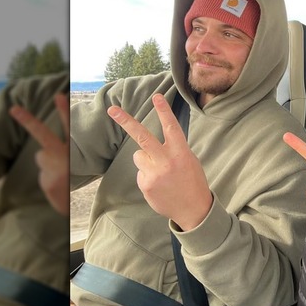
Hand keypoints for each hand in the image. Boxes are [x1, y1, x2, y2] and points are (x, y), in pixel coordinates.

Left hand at [9, 93, 69, 215]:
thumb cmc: (75, 184)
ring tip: (59, 176)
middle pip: (43, 136)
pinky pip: (42, 174)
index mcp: (71, 152)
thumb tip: (41, 153)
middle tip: (13, 108)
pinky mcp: (47, 180)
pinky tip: (57, 186)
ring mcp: (53, 169)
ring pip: (41, 158)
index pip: (67, 128)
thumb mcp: (73, 168)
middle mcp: (63, 158)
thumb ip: (60, 157)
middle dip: (27, 120)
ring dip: (47, 165)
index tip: (58, 95)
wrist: (75, 208)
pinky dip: (47, 179)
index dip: (62, 111)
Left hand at [107, 93, 211, 230]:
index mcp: (181, 153)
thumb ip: (173, 150)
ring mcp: (154, 173)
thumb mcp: (190, 161)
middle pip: (142, 137)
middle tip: (112, 109)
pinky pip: (140, 172)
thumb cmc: (192, 182)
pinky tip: (159, 185)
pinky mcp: (145, 184)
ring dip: (145, 160)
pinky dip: (147, 176)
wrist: (193, 209)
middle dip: (126, 121)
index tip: (156, 96)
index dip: (163, 111)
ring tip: (161, 173)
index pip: (171, 128)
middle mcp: (166, 161)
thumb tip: (151, 146)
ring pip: (139, 156)